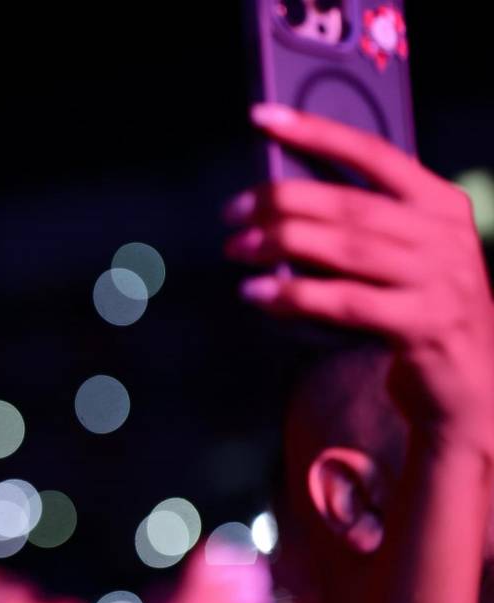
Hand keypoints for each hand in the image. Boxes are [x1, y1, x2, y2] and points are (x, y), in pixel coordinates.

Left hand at [225, 103, 493, 453]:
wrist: (473, 386)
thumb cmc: (418, 311)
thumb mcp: (403, 258)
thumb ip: (360, 228)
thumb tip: (279, 204)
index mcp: (439, 203)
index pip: (373, 152)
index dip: (316, 130)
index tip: (262, 117)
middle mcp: (444, 234)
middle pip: (348, 203)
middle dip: (281, 201)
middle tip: (232, 211)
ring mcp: (439, 280)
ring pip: (344, 249)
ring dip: (280, 244)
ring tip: (237, 248)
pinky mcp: (423, 324)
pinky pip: (345, 302)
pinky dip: (294, 295)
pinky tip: (257, 293)